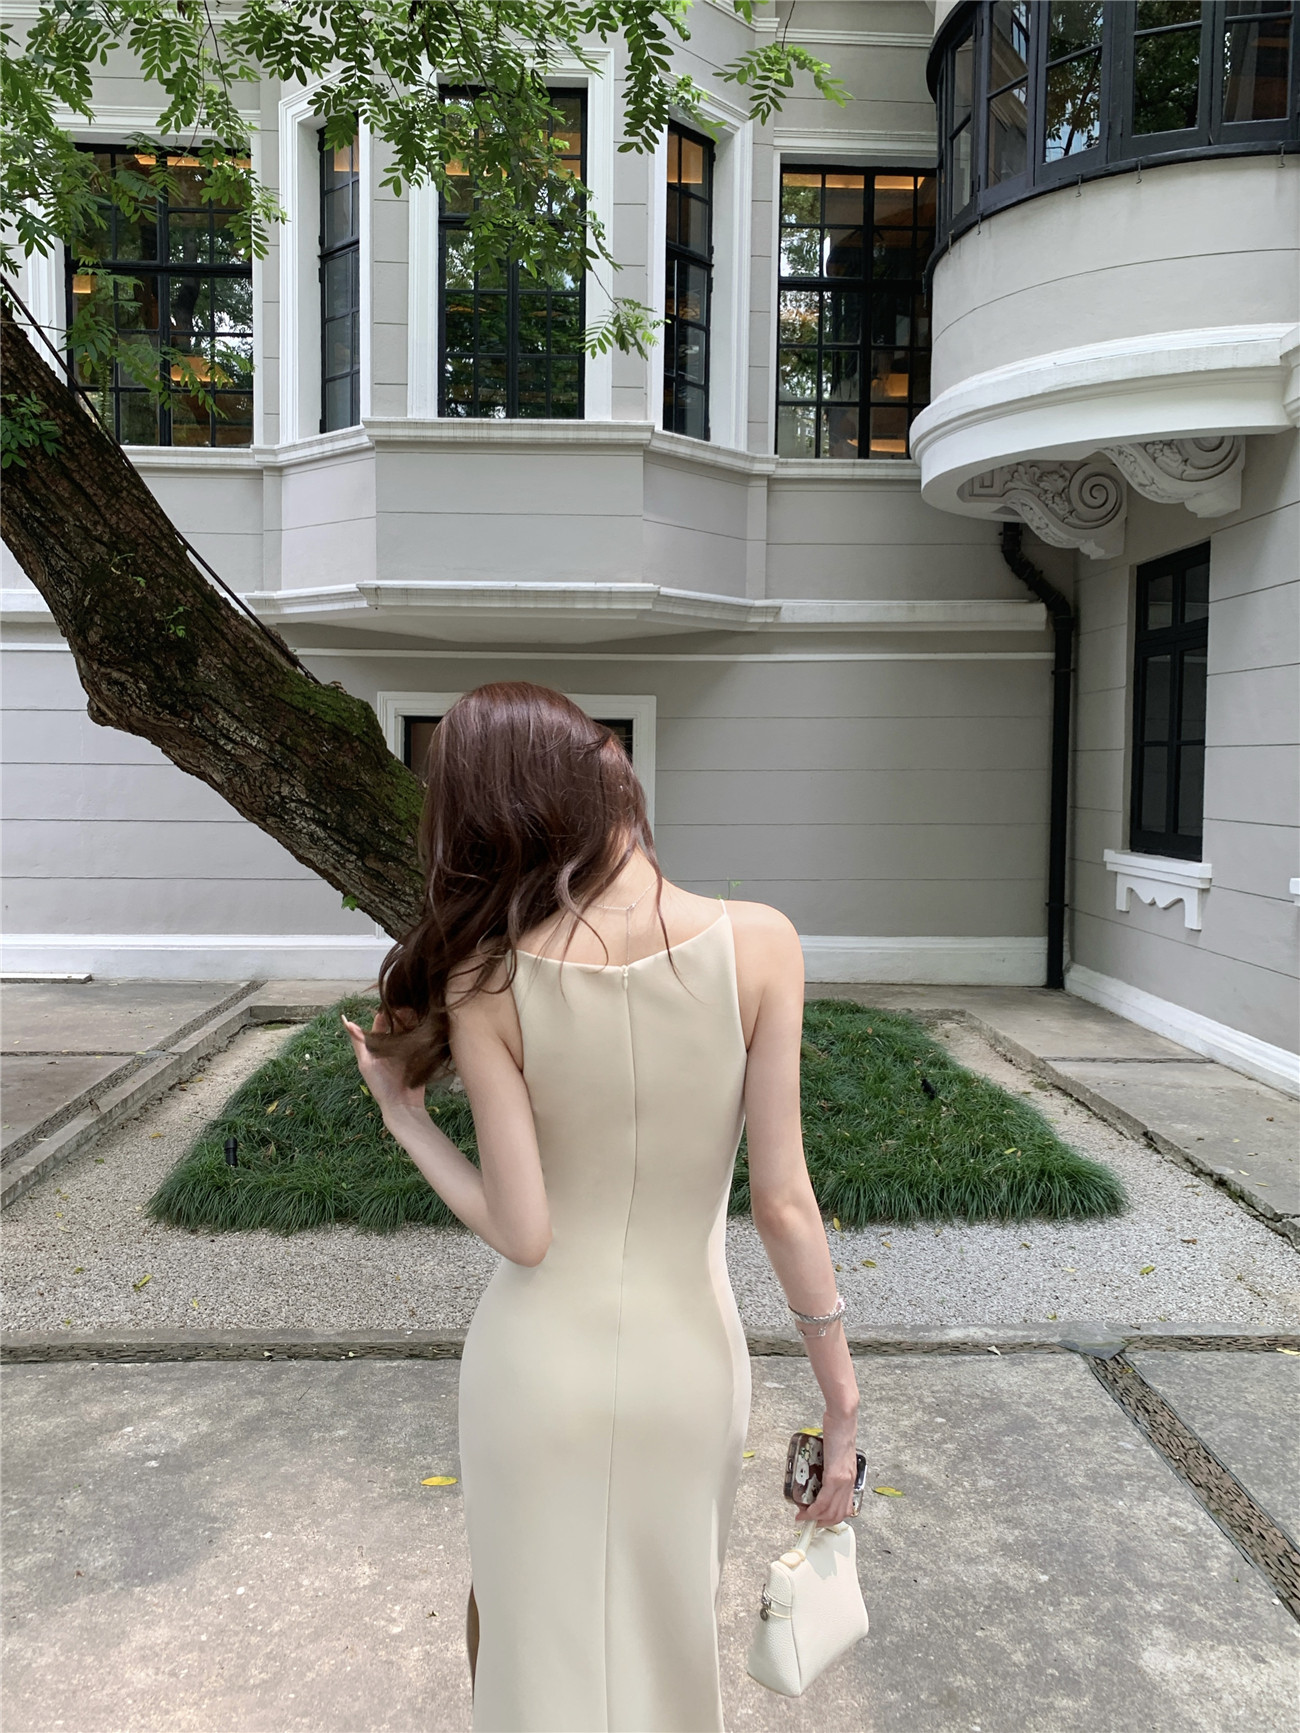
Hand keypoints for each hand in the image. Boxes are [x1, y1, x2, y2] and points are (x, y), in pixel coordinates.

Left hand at [340, 1010, 427, 1125]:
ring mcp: (406, 1050)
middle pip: (397, 1024)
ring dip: (414, 1020)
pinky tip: (429, 1022)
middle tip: (411, 1002)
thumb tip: (345, 1021)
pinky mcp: (419, 1056)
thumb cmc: (380, 1086)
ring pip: (410, 1030)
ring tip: (421, 1008)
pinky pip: (420, 1040)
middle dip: (402, 1014)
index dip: (385, 1012)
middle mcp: (391, 1046)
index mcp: (377, 1046)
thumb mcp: (366, 1063)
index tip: (393, 1001)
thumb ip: (358, 1043)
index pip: (380, 1024)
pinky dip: (423, 1031)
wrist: (402, 1106)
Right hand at [793, 1409, 859, 1527]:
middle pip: (838, 1514)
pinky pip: (824, 1500)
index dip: (830, 1518)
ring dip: (815, 1518)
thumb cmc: (839, 1429)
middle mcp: (849, 1482)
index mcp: (850, 1478)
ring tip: (803, 1516)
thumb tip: (819, 1471)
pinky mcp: (835, 1475)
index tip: (817, 1519)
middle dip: (821, 1523)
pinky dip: (814, 1510)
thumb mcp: (837, 1454)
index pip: (845, 1508)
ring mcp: (843, 1480)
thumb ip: (832, 1464)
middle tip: (807, 1521)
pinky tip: (806, 1510)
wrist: (843, 1417)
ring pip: (831, 1511)